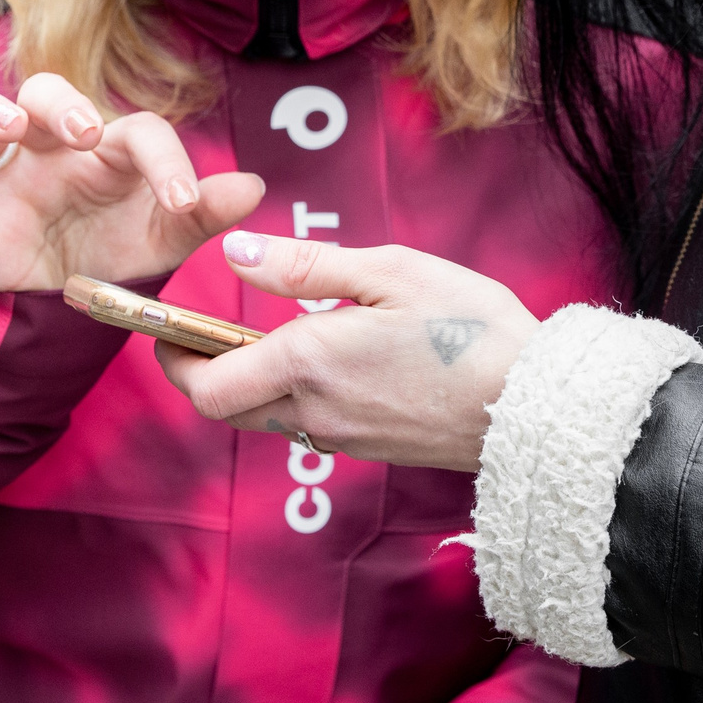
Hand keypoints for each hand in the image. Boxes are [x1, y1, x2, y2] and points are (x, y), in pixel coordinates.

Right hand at [0, 77, 263, 292]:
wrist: (64, 299)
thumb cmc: (118, 246)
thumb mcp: (166, 236)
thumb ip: (204, 212)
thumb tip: (255, 188)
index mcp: (108, 150)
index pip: (137, 130)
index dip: (166, 160)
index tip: (185, 202)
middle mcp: (50, 148)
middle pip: (44, 92)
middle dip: (60, 103)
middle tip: (83, 134)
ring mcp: (2, 177)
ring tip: (6, 130)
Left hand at [158, 233, 536, 471]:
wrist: (535, 408)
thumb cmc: (469, 329)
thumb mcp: (391, 272)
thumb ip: (306, 265)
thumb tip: (236, 253)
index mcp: (308, 363)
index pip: (207, 384)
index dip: (175, 358)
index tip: (167, 329)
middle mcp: (314, 412)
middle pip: (226, 409)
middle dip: (202, 373)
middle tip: (201, 332)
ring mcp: (342, 439)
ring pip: (266, 418)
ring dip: (250, 385)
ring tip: (264, 338)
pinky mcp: (371, 449)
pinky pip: (308, 427)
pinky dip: (294, 397)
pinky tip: (326, 363)